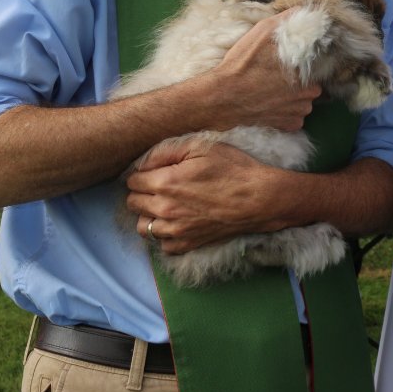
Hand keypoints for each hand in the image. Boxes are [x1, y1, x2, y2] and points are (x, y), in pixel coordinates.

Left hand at [126, 136, 294, 253]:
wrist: (260, 198)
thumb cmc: (234, 169)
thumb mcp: (202, 147)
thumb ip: (167, 151)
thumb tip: (144, 162)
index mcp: (166, 182)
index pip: (132, 182)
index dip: (142, 174)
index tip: (154, 172)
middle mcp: (165, 209)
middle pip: (133, 203)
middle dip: (142, 193)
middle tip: (160, 186)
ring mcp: (176, 230)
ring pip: (143, 227)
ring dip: (149, 215)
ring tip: (165, 205)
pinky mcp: (188, 243)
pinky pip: (162, 245)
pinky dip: (165, 235)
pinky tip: (177, 222)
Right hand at [207, 9, 322, 131]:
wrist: (221, 98)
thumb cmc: (242, 65)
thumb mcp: (262, 32)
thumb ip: (287, 21)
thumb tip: (303, 10)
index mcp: (307, 73)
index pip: (317, 67)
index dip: (305, 65)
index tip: (290, 64)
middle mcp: (308, 96)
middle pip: (312, 86)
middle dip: (301, 83)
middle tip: (280, 77)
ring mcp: (298, 113)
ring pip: (305, 103)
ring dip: (295, 99)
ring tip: (273, 91)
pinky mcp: (287, 126)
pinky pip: (295, 119)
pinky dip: (287, 113)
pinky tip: (272, 105)